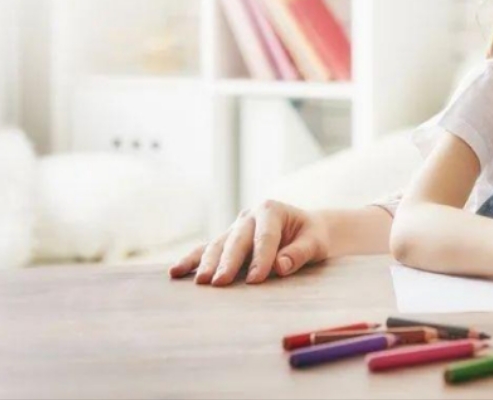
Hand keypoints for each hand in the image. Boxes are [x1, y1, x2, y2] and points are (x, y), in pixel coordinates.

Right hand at [168, 200, 331, 285]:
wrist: (306, 230)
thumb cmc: (313, 236)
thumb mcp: (316, 242)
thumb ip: (300, 253)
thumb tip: (280, 266)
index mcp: (272, 210)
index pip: (265, 236)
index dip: (261, 258)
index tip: (256, 279)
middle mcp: (249, 216)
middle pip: (237, 240)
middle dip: (228, 262)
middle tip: (220, 282)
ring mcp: (235, 228)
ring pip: (218, 245)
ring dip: (207, 264)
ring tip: (200, 282)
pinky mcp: (226, 241)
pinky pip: (206, 250)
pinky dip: (192, 261)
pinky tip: (175, 272)